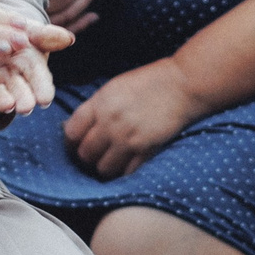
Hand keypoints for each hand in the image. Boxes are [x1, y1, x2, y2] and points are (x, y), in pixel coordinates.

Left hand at [0, 35, 65, 116]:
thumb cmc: (10, 33)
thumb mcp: (27, 30)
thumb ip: (45, 36)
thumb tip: (69, 38)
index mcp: (28, 66)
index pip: (39, 78)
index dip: (42, 88)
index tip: (45, 98)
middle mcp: (10, 79)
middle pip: (19, 90)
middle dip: (23, 99)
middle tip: (26, 107)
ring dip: (2, 102)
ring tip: (7, 105)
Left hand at [62, 57, 202, 177]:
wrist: (183, 84)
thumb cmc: (148, 83)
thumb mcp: (114, 88)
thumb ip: (94, 108)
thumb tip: (76, 129)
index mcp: (100, 104)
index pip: (70, 133)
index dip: (71, 141)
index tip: (77, 142)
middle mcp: (111, 123)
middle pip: (84, 154)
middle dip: (87, 155)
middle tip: (95, 153)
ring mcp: (128, 139)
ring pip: (103, 168)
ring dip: (105, 166)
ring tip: (112, 159)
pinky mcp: (146, 150)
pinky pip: (126, 172)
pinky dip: (124, 171)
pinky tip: (127, 162)